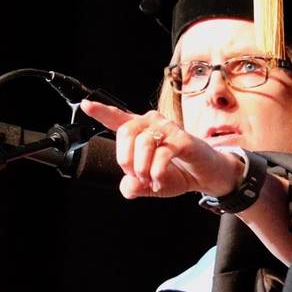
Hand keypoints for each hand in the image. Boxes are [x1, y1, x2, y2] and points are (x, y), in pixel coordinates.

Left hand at [80, 99, 242, 199]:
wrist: (206, 176)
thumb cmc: (176, 172)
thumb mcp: (149, 184)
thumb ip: (134, 186)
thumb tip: (128, 186)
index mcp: (140, 131)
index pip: (117, 118)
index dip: (101, 111)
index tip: (86, 105)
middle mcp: (152, 124)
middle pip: (126, 131)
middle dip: (125, 158)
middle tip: (135, 176)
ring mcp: (169, 129)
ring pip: (143, 142)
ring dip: (142, 167)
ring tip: (149, 180)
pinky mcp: (183, 140)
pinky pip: (163, 153)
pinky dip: (157, 171)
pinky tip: (159, 181)